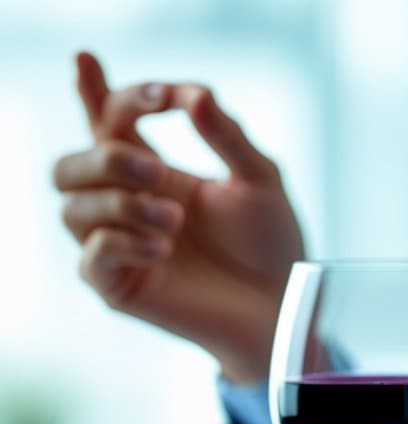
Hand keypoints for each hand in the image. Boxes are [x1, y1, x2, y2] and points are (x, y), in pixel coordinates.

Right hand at [53, 52, 304, 383]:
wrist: (284, 305)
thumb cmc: (270, 244)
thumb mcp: (259, 180)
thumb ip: (226, 135)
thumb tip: (196, 93)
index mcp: (152, 171)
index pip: (104, 121)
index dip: (94, 90)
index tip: (127, 81)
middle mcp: (125, 205)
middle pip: (70, 165)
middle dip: (107, 156)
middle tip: (158, 168)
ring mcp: (118, 247)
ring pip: (73, 208)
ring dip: (122, 204)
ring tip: (175, 220)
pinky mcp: (121, 287)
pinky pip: (91, 258)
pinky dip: (122, 244)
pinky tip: (163, 248)